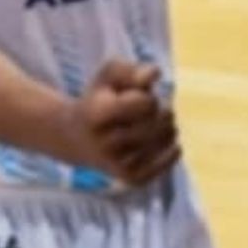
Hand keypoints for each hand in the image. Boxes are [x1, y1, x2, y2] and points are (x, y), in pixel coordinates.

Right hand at [65, 60, 180, 186]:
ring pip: (164, 141)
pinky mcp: (128, 178)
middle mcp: (104, 142)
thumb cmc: (98, 99)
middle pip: (157, 122)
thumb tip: (154, 75)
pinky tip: (172, 143)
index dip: (148, 96)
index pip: (145, 103)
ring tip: (161, 123)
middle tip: (155, 110)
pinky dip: (172, 152)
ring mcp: (116, 164)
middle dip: (163, 111)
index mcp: (96, 113)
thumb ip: (132, 70)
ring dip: (170, 128)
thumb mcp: (108, 76)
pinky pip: (163, 166)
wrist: (75, 138)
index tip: (138, 98)